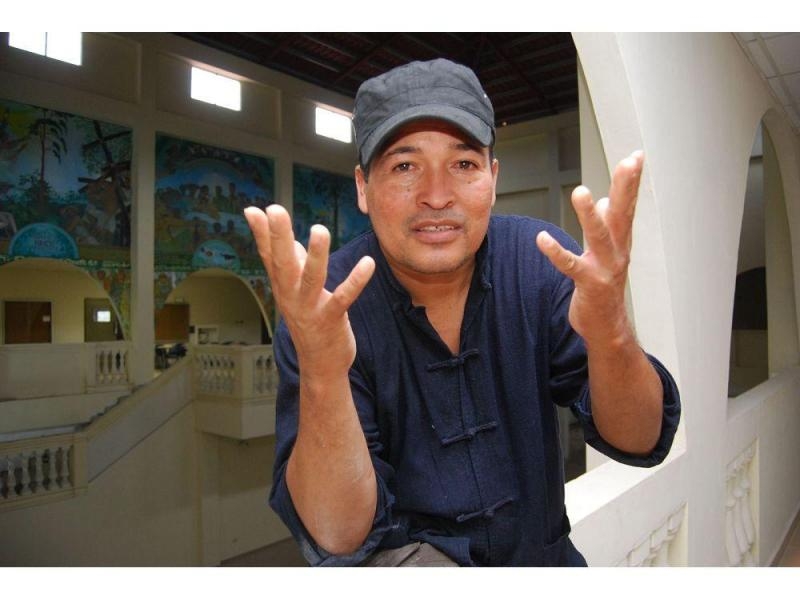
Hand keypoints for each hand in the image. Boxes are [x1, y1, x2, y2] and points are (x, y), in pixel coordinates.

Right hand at [244, 204, 374, 378]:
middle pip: (283, 263)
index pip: (269, 256)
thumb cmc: (309, 320)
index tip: (252, 209)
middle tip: (275, 210)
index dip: (261, 233)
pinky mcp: (332, 320)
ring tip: (319, 229)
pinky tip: (368, 263)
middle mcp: (291, 296)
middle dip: (278, 236)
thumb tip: (284, 238)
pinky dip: (356, 281)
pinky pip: (344, 298)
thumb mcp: (295, 291)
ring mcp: (310, 308)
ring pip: (312, 279)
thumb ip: (290, 261)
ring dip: (316, 255)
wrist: (319, 366)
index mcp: (283, 286)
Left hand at [536, 150, 643, 346]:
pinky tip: (542, 238)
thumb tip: (603, 201)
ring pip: (599, 236)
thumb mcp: (606, 254)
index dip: (631, 182)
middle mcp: (617, 251)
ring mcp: (605, 268)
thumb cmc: (603, 289)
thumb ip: (605, 228)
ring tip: (581, 192)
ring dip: (589, 215)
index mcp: (620, 242)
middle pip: (622, 214)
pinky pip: (570, 265)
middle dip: (626, 188)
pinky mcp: (588, 284)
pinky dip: (556, 252)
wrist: (607, 328)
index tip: (636, 157)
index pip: (627, 206)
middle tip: (629, 163)